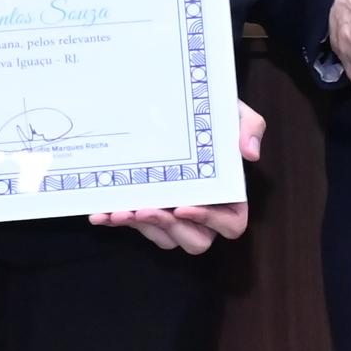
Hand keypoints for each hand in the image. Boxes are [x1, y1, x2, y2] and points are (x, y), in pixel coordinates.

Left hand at [96, 102, 263, 253]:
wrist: (187, 110)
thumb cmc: (216, 116)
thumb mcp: (237, 114)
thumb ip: (251, 128)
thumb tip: (250, 153)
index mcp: (231, 198)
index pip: (231, 225)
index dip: (210, 221)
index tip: (183, 206)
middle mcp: (205, 213)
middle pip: (195, 241)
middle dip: (169, 228)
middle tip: (146, 210)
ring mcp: (177, 216)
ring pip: (165, 238)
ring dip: (142, 228)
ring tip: (120, 211)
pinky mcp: (151, 211)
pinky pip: (136, 226)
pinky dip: (118, 222)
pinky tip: (100, 214)